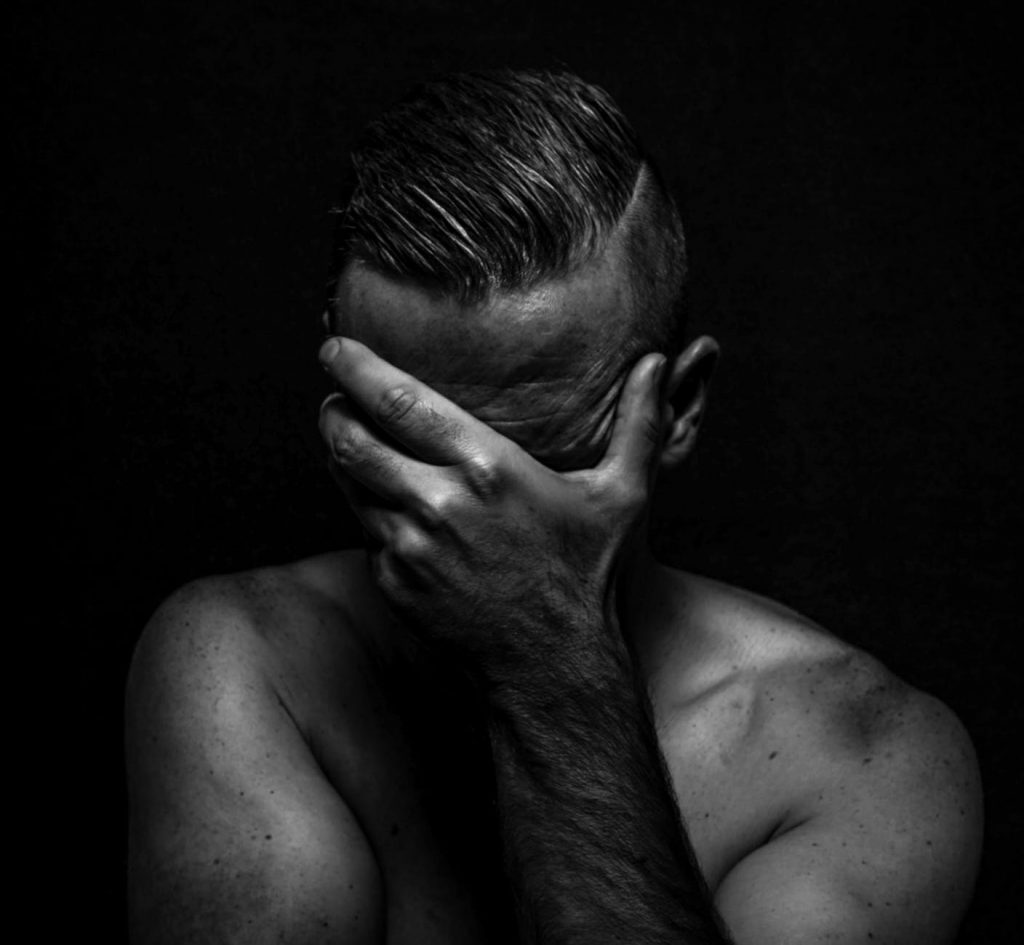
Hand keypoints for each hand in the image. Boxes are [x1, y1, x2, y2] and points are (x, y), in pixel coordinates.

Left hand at [318, 337, 665, 680]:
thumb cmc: (588, 574)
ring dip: (340, 454)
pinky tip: (383, 499)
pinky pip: (364, 529)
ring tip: (347, 436)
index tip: (335, 347)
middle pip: (351, 438)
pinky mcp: (394, 582)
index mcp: (488, 467)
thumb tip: (657, 362)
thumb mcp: (622, 495)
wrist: (552, 663)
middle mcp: (439, 503)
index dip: (355, 368)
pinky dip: (365, 506)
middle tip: (333, 394)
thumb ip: (638, 423)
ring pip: (348, 483)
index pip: (398, 401)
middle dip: (333, 408)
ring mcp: (410, 547)